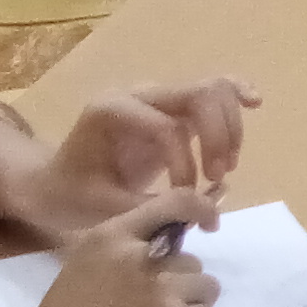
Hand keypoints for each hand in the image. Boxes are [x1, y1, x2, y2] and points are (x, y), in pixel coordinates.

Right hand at [2, 187, 224, 306]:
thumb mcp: (83, 268)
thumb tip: (168, 248)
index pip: (175, 203)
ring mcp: (160, 289)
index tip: (209, 224)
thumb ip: (123, 252)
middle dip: (179, 283)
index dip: (200, 210)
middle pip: (191, 259)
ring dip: (189, 306)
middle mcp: (139, 255)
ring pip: (205, 287)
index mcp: (110, 236)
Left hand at [19, 78, 257, 237]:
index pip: (166, 128)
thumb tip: (206, 215)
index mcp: (111, 111)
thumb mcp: (101, 209)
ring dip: (229, 129)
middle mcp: (138, 95)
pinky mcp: (173, 109)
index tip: (184, 199)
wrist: (51, 183)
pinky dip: (234, 97)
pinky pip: (211, 93)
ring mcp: (158, 98)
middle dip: (217, 138)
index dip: (185, 165)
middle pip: (198, 95)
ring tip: (223, 171)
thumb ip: (152, 209)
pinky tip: (255, 103)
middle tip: (217, 179)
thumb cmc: (70, 196)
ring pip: (212, 91)